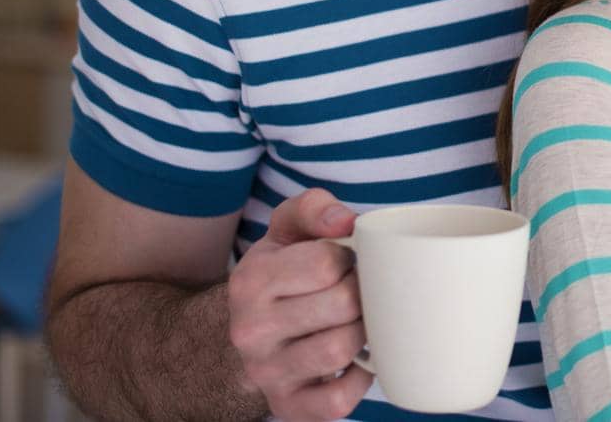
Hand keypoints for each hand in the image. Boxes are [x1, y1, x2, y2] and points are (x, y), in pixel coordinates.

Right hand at [227, 189, 371, 421]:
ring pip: (341, 349)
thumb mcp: (286, 231)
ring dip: (363, 332)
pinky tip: (356, 360)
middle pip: (341, 305)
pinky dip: (360, 379)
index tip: (345, 263)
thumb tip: (347, 221)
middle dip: (362, 293)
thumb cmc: (282, 273)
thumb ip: (313, 208)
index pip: (327, 262)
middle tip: (359, 291)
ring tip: (357, 321)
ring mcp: (266, 373)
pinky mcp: (287, 406)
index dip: (350, 258)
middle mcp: (251, 330)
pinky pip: (338, 400)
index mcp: (251, 280)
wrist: (246, 335)